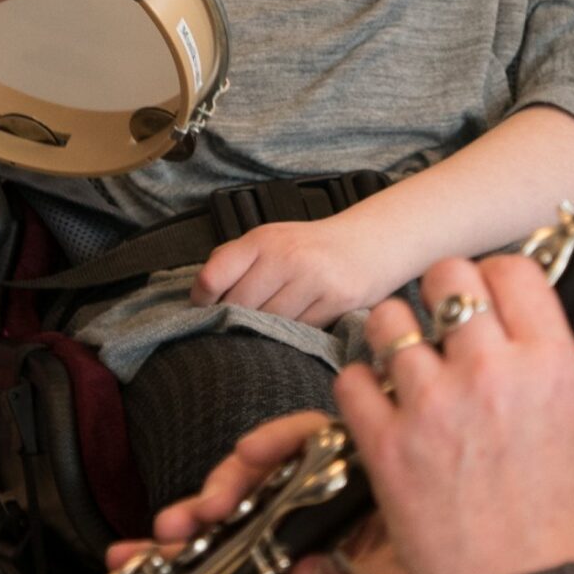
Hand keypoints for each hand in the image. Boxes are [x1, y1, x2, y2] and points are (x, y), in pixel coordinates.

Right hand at [109, 413, 481, 573]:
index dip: (282, 440)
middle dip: (227, 483)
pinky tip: (133, 557)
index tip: (254, 453)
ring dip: (190, 518)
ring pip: (228, 519)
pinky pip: (207, 570)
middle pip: (262, 476)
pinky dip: (167, 563)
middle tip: (212, 508)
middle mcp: (316, 516)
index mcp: (360, 496)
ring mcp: (281, 552)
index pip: (318, 446)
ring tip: (173, 533)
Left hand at [192, 213, 407, 326]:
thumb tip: (200, 296)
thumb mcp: (272, 239)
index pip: (213, 276)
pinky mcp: (336, 302)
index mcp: (263, 239)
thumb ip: (235, 260)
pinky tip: (297, 326)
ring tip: (271, 325)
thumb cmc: (315, 247)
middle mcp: (286, 256)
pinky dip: (294, 335)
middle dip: (235, 320)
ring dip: (265, 331)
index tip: (206, 309)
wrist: (373, 242)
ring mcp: (312, 279)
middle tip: (240, 325)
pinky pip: (300, 332)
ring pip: (269, 324)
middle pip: (239, 307)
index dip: (203, 300)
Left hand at [335, 255, 573, 573]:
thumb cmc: (567, 532)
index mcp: (550, 364)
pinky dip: (361, 386)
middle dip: (443, 291)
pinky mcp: (386, 446)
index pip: (512, 269)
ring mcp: (432, 406)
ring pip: (389, 319)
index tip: (490, 293)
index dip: (497, 275)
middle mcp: (490, 372)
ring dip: (395, 332)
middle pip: (447, 276)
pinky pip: (351, 381)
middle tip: (444, 319)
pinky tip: (380, 403)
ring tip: (404, 356)